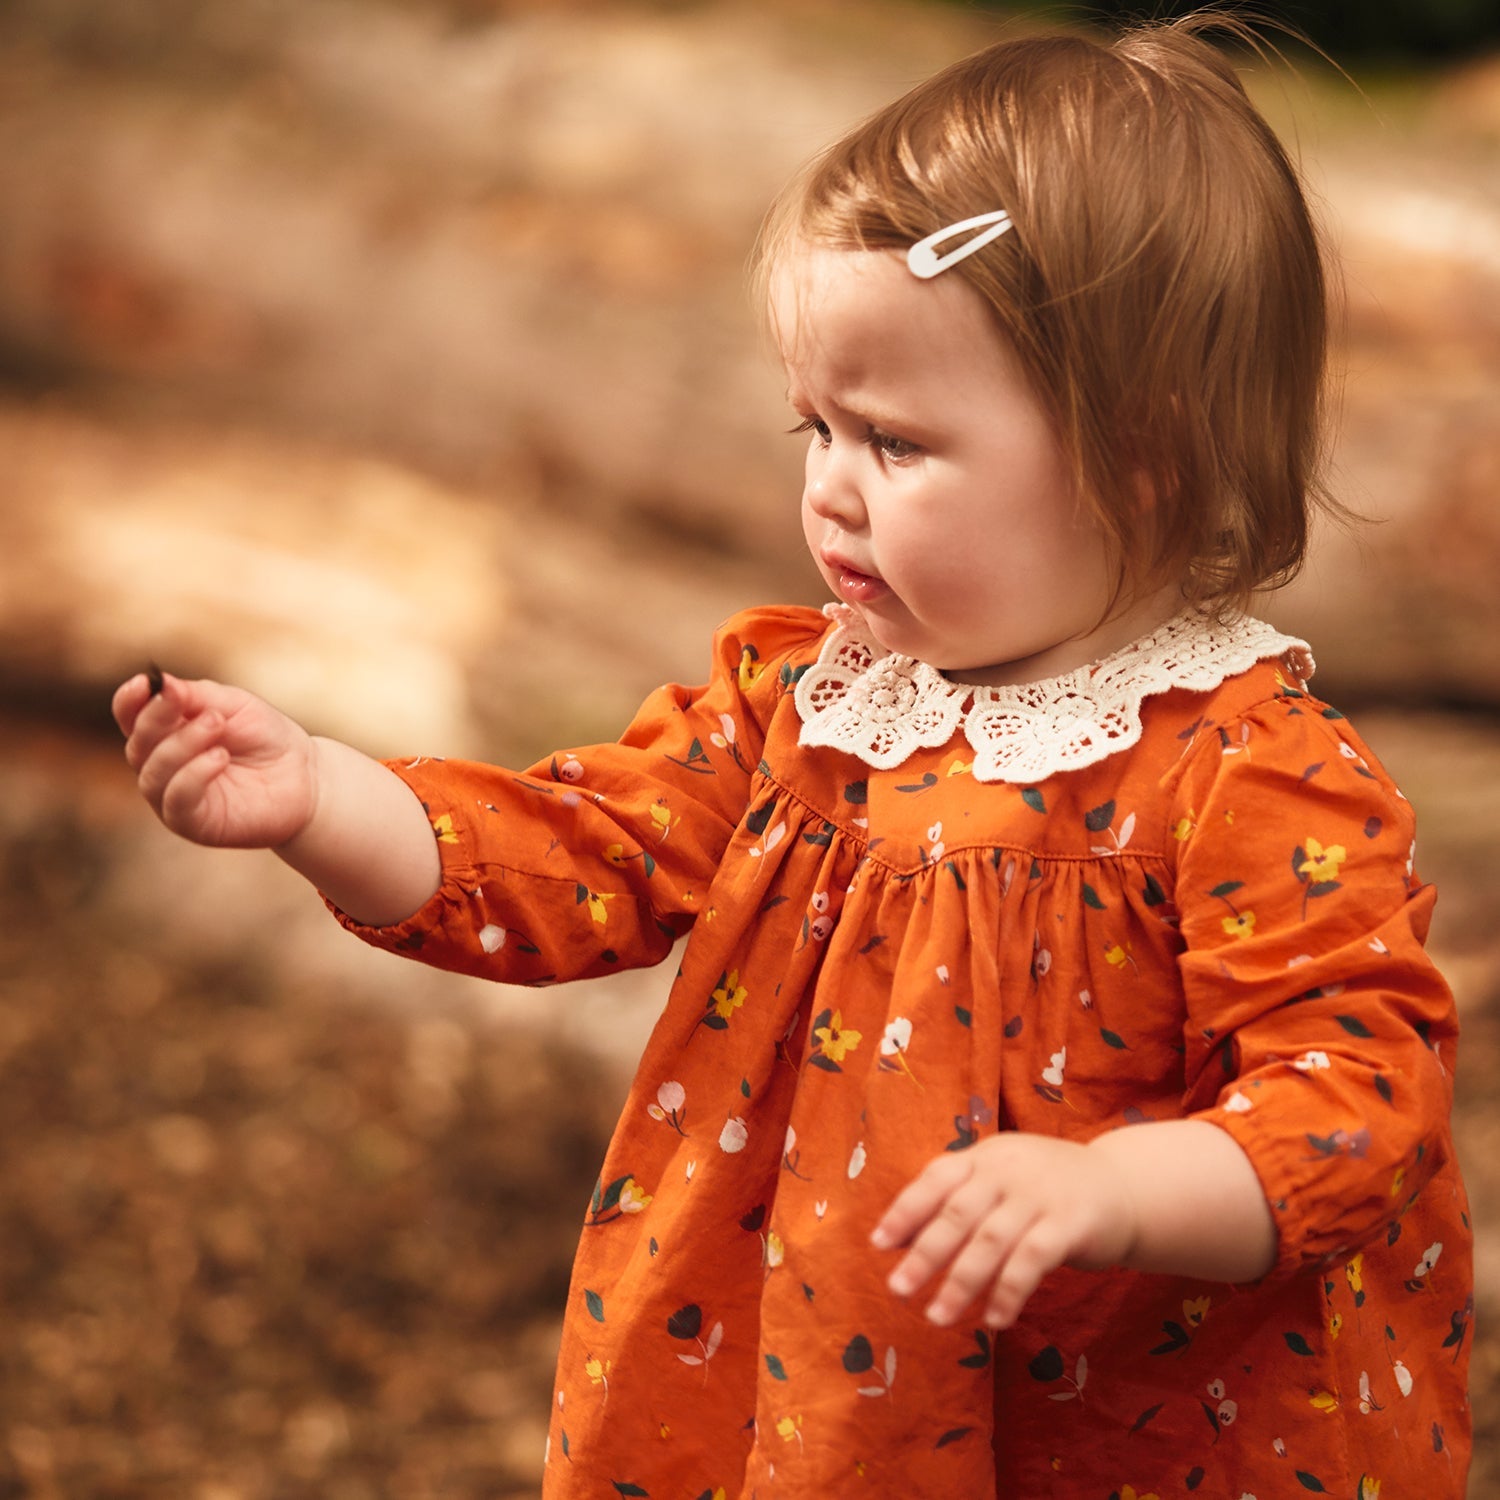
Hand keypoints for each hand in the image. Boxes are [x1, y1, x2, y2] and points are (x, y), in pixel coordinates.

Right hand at [113, 670, 318, 850]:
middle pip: (138, 744)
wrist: (305, 778)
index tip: (144, 683)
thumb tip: (161, 684)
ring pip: (153, 773)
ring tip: (217, 725)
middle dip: (159, 720)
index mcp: (165, 733)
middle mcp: (161, 766)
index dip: (129, 701)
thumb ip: (196, 696)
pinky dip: (193, 775)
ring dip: (182, 744)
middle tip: (201, 707)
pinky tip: (219, 757)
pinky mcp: (192, 822)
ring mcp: (173, 797)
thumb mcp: (233, 706)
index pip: (131, 718)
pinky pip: (177, 800)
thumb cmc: (265, 738)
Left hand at [870, 1132, 1137, 1330]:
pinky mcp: (1071, 1224)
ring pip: (991, 1241)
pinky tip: (993, 1319)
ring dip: (961, 1283)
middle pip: (958, 1212)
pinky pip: (1031, 1261)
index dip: (906, 1209)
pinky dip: (1008, 1292)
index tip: (878, 1245)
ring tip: (936, 1316)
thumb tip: (896, 1239)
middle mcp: (1008, 1170)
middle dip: (925, 1254)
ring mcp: (1040, 1195)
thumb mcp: (1001, 1179)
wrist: (1123, 1186)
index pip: (937, 1177)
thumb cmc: (1045, 1189)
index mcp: (985, 1156)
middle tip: (898, 1290)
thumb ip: (958, 1199)